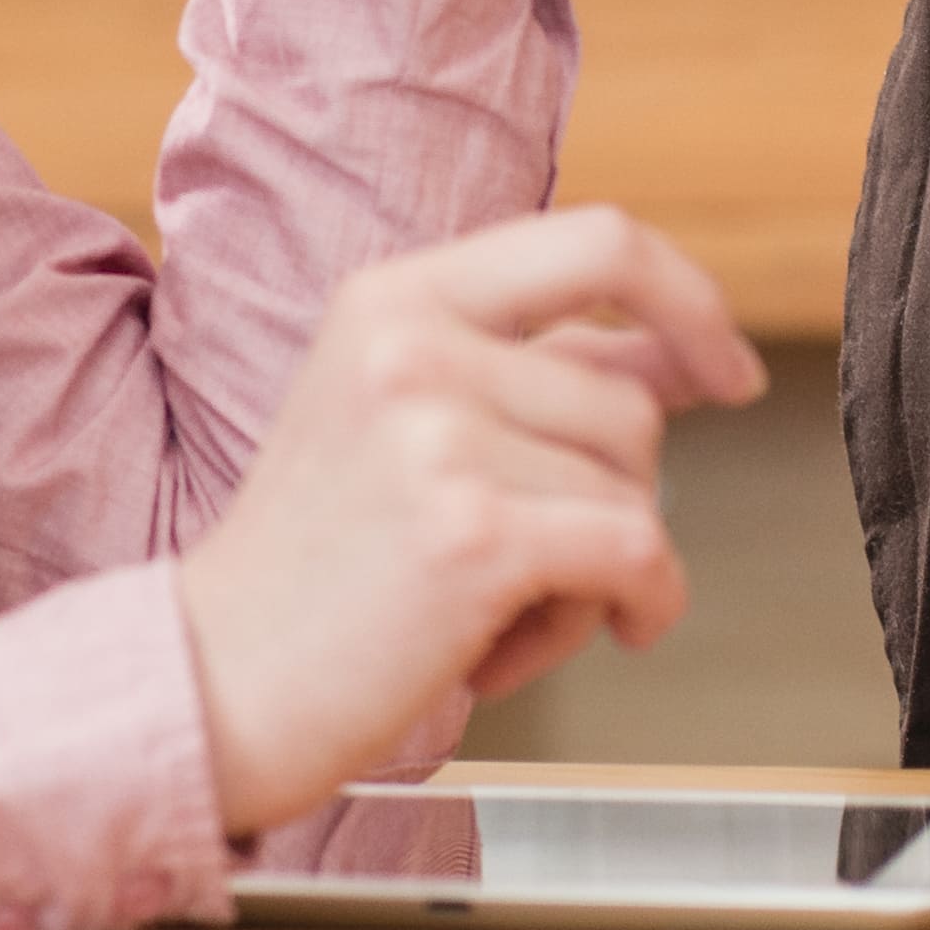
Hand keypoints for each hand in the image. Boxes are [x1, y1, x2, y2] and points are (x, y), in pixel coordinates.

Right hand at [173, 206, 767, 829]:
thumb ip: (531, 375)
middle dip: (610, 502)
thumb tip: (683, 358)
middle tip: (524, 567)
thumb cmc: (309, 573)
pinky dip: (632, 607)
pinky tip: (543, 644)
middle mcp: (413, 344)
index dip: (688, 302)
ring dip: (592, 573)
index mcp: (394, 296)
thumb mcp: (397, 423)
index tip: (725, 371)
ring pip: (633, 488)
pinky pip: (636, 553)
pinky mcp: (472, 532)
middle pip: (627, 404)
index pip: (599, 242)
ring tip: (491, 609)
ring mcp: (439, 433)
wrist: (204, 688)